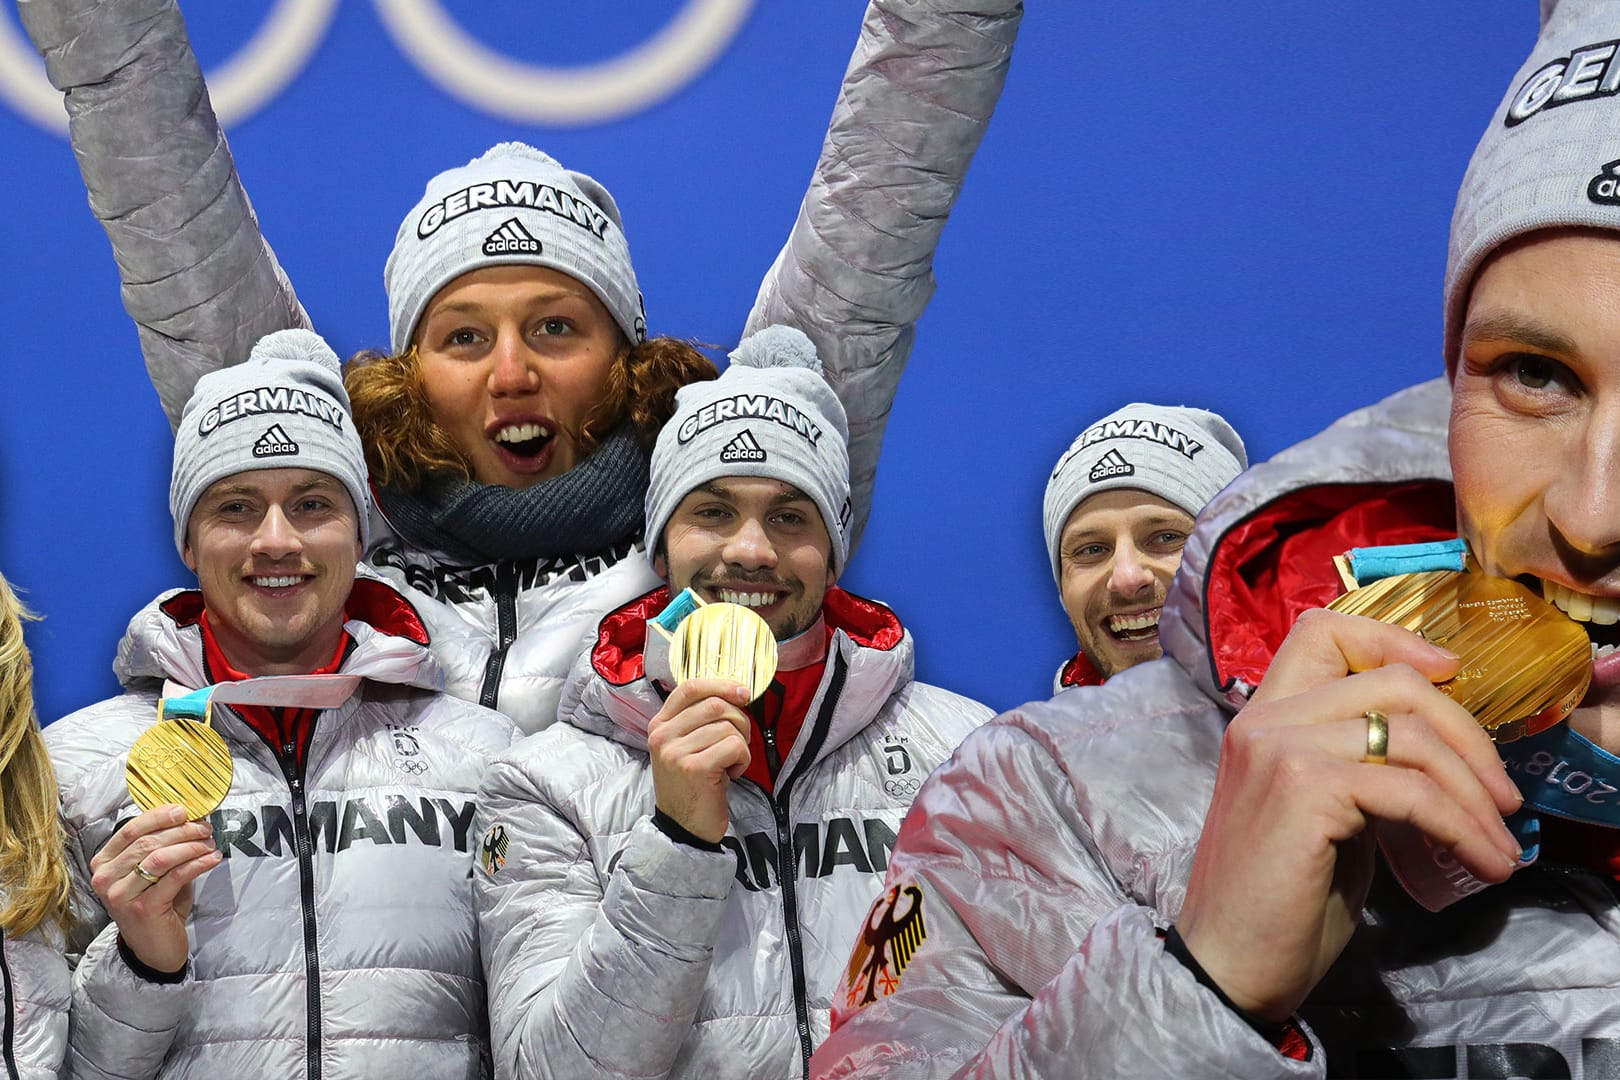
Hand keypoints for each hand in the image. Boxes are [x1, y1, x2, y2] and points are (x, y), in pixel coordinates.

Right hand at [90, 805, 220, 973]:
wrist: (154, 947)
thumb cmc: (155, 904)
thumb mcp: (152, 872)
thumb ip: (161, 846)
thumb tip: (189, 818)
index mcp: (103, 863)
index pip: (130, 829)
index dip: (159, 816)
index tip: (184, 810)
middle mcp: (105, 879)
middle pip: (147, 842)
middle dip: (182, 831)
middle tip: (205, 829)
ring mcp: (121, 895)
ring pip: (161, 857)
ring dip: (191, 846)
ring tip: (210, 844)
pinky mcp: (143, 909)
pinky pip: (175, 876)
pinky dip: (197, 863)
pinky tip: (212, 859)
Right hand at [647, 678, 753, 843]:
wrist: (685, 828)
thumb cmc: (693, 785)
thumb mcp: (687, 746)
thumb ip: (700, 719)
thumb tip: (735, 691)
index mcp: (660, 725)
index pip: (690, 687)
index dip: (721, 684)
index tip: (743, 692)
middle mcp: (663, 736)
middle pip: (716, 705)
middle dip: (739, 720)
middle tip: (738, 743)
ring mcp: (676, 752)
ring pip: (728, 726)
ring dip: (741, 745)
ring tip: (730, 763)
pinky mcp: (695, 768)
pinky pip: (735, 746)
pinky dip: (743, 760)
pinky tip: (731, 774)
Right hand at [1176, 608, 1523, 1021]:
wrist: (1230, 961)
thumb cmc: (1278, 899)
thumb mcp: (1322, 811)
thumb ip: (1357, 764)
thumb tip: (1438, 750)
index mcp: (1262, 716)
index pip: (1323, 631)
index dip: (1393, 639)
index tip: (1449, 675)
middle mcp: (1264, 719)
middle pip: (1391, 680)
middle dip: (1467, 733)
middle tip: (1501, 796)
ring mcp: (1279, 750)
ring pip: (1408, 734)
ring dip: (1475, 791)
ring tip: (1500, 841)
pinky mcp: (1303, 792)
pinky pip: (1409, 791)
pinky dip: (1461, 825)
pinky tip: (1480, 859)